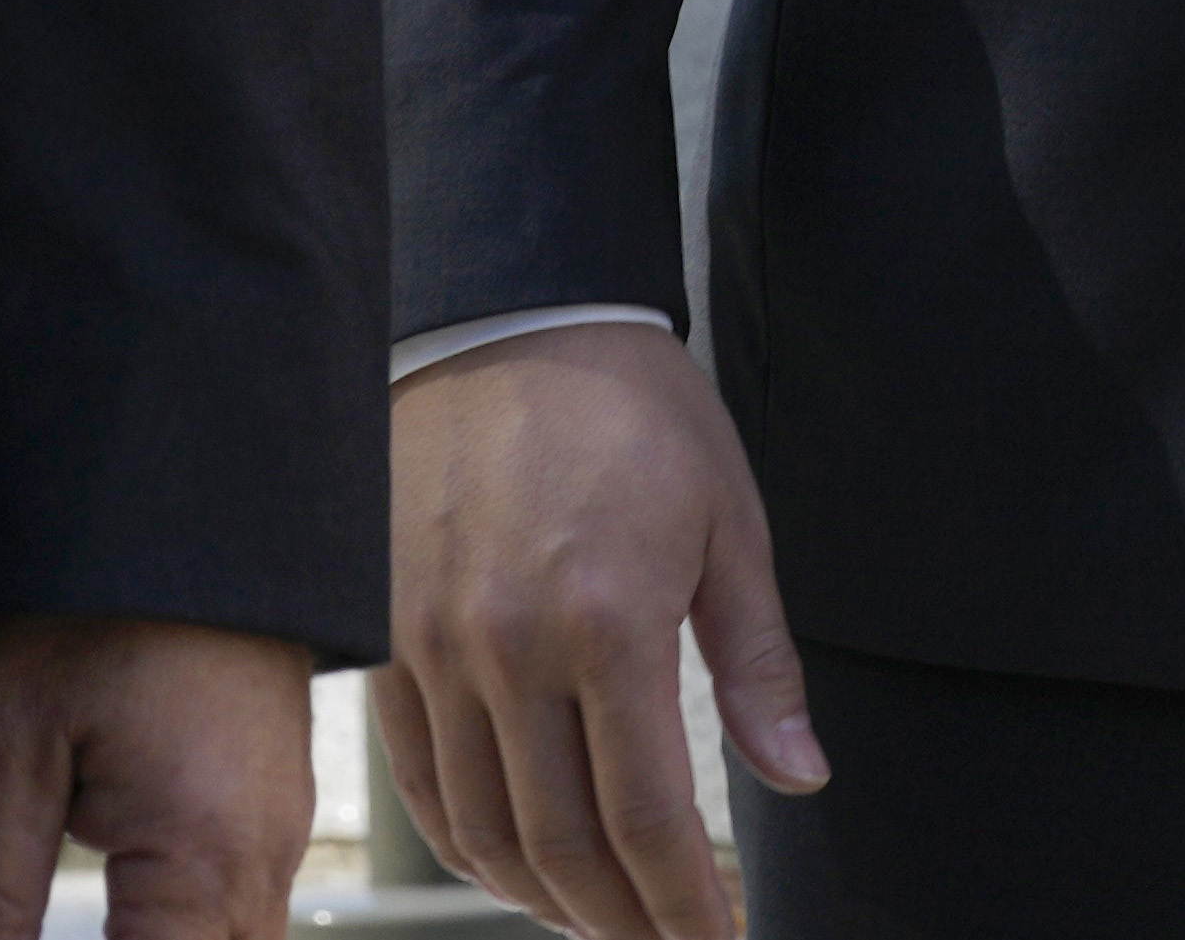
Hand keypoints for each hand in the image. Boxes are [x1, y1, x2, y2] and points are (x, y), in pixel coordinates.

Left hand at [0, 613, 319, 939]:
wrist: (178, 467)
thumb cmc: (87, 594)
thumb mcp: (2, 751)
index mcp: (203, 864)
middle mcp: (265, 864)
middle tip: (12, 931)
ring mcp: (280, 834)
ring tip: (49, 925)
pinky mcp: (269, 805)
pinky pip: (235, 920)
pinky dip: (175, 939)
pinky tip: (115, 924)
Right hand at [384, 325, 824, 939]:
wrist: (505, 306)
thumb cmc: (630, 404)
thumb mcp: (726, 518)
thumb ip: (757, 662)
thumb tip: (800, 777)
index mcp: (608, 621)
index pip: (648, 821)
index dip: (687, 907)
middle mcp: (508, 647)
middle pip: (562, 847)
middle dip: (624, 924)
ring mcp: (433, 645)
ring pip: (483, 832)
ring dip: (547, 902)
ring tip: (602, 920)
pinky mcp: (383, 635)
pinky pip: (420, 781)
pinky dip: (468, 848)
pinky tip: (516, 867)